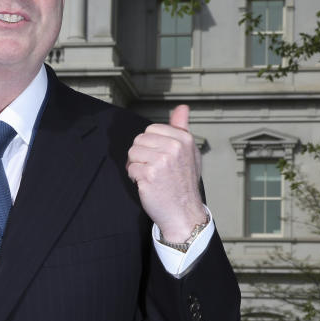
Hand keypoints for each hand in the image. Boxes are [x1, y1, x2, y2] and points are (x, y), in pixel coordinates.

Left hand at [126, 105, 205, 241]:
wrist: (184, 212)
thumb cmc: (184, 184)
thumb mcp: (189, 152)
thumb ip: (181, 129)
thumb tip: (182, 108)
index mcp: (184, 139)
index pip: (151, 129)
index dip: (150, 144)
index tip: (159, 157)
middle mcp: (174, 147)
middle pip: (139, 140)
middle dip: (141, 155)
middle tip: (154, 169)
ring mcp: (162, 161)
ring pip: (132, 153)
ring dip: (137, 166)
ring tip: (151, 177)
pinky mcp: (149, 174)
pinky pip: (130, 168)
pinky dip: (135, 178)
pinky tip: (148, 185)